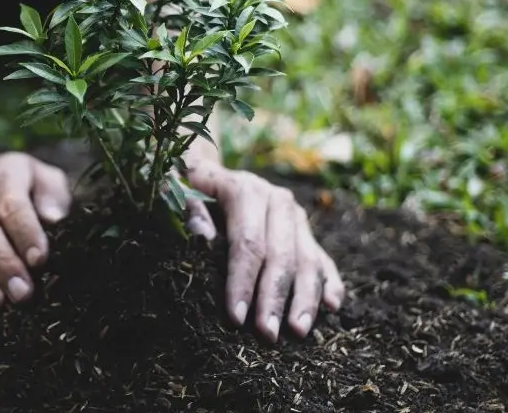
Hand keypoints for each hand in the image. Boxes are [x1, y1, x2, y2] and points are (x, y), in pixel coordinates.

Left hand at [182, 155, 344, 342]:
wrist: (207, 172)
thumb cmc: (186, 188)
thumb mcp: (175, 189)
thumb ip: (185, 209)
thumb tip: (203, 236)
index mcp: (245, 190)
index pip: (247, 242)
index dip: (243, 281)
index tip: (236, 317)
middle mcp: (277, 201)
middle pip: (281, 255)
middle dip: (275, 298)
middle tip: (268, 334)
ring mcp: (295, 216)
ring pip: (308, 259)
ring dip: (306, 298)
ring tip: (298, 331)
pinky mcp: (305, 230)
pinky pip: (322, 258)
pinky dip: (330, 282)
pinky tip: (332, 307)